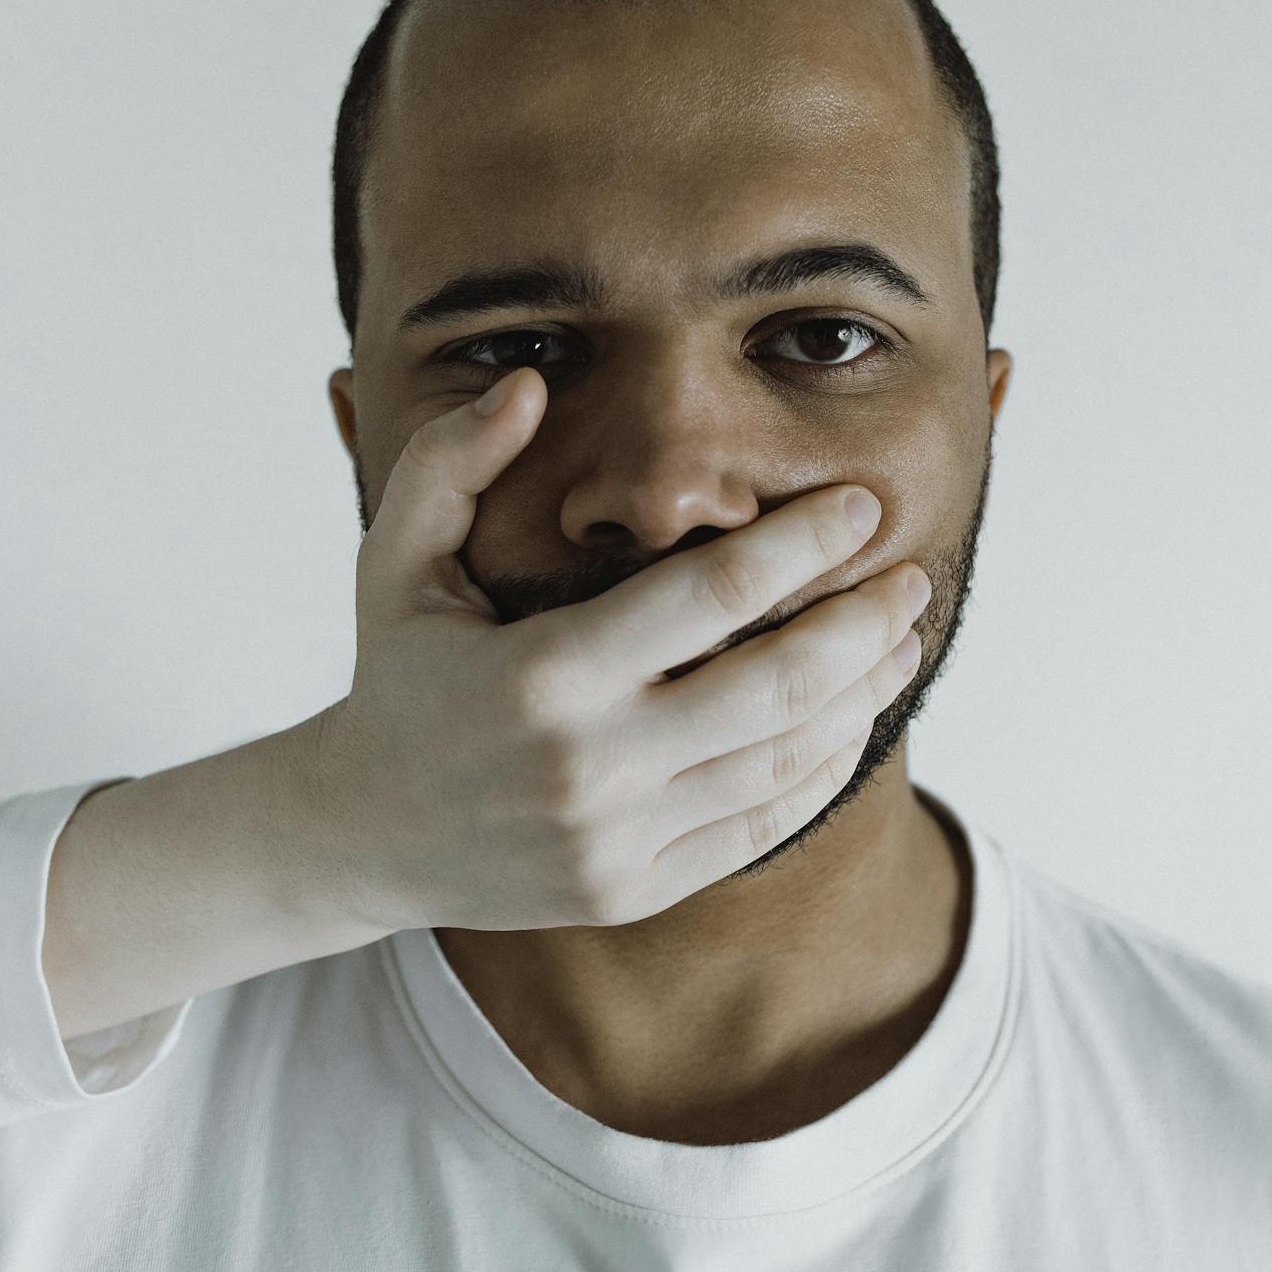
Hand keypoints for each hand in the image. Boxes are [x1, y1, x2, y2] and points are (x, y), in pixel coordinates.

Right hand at [312, 367, 930, 933]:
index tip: (861, 504)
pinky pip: (761, 826)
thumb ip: (452, 459)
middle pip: (777, 686)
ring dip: (862, 693)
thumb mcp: (395, 559)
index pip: (712, 595)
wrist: (362, 836)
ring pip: (783, 761)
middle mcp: (590, 768)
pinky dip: (822, 769)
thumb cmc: (398, 677)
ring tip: (904, 638)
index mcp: (541, 676)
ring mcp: (618, 840)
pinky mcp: (635, 891)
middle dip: (862, 621)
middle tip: (908, 575)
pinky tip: (852, 716)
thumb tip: (529, 381)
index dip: (804, 542)